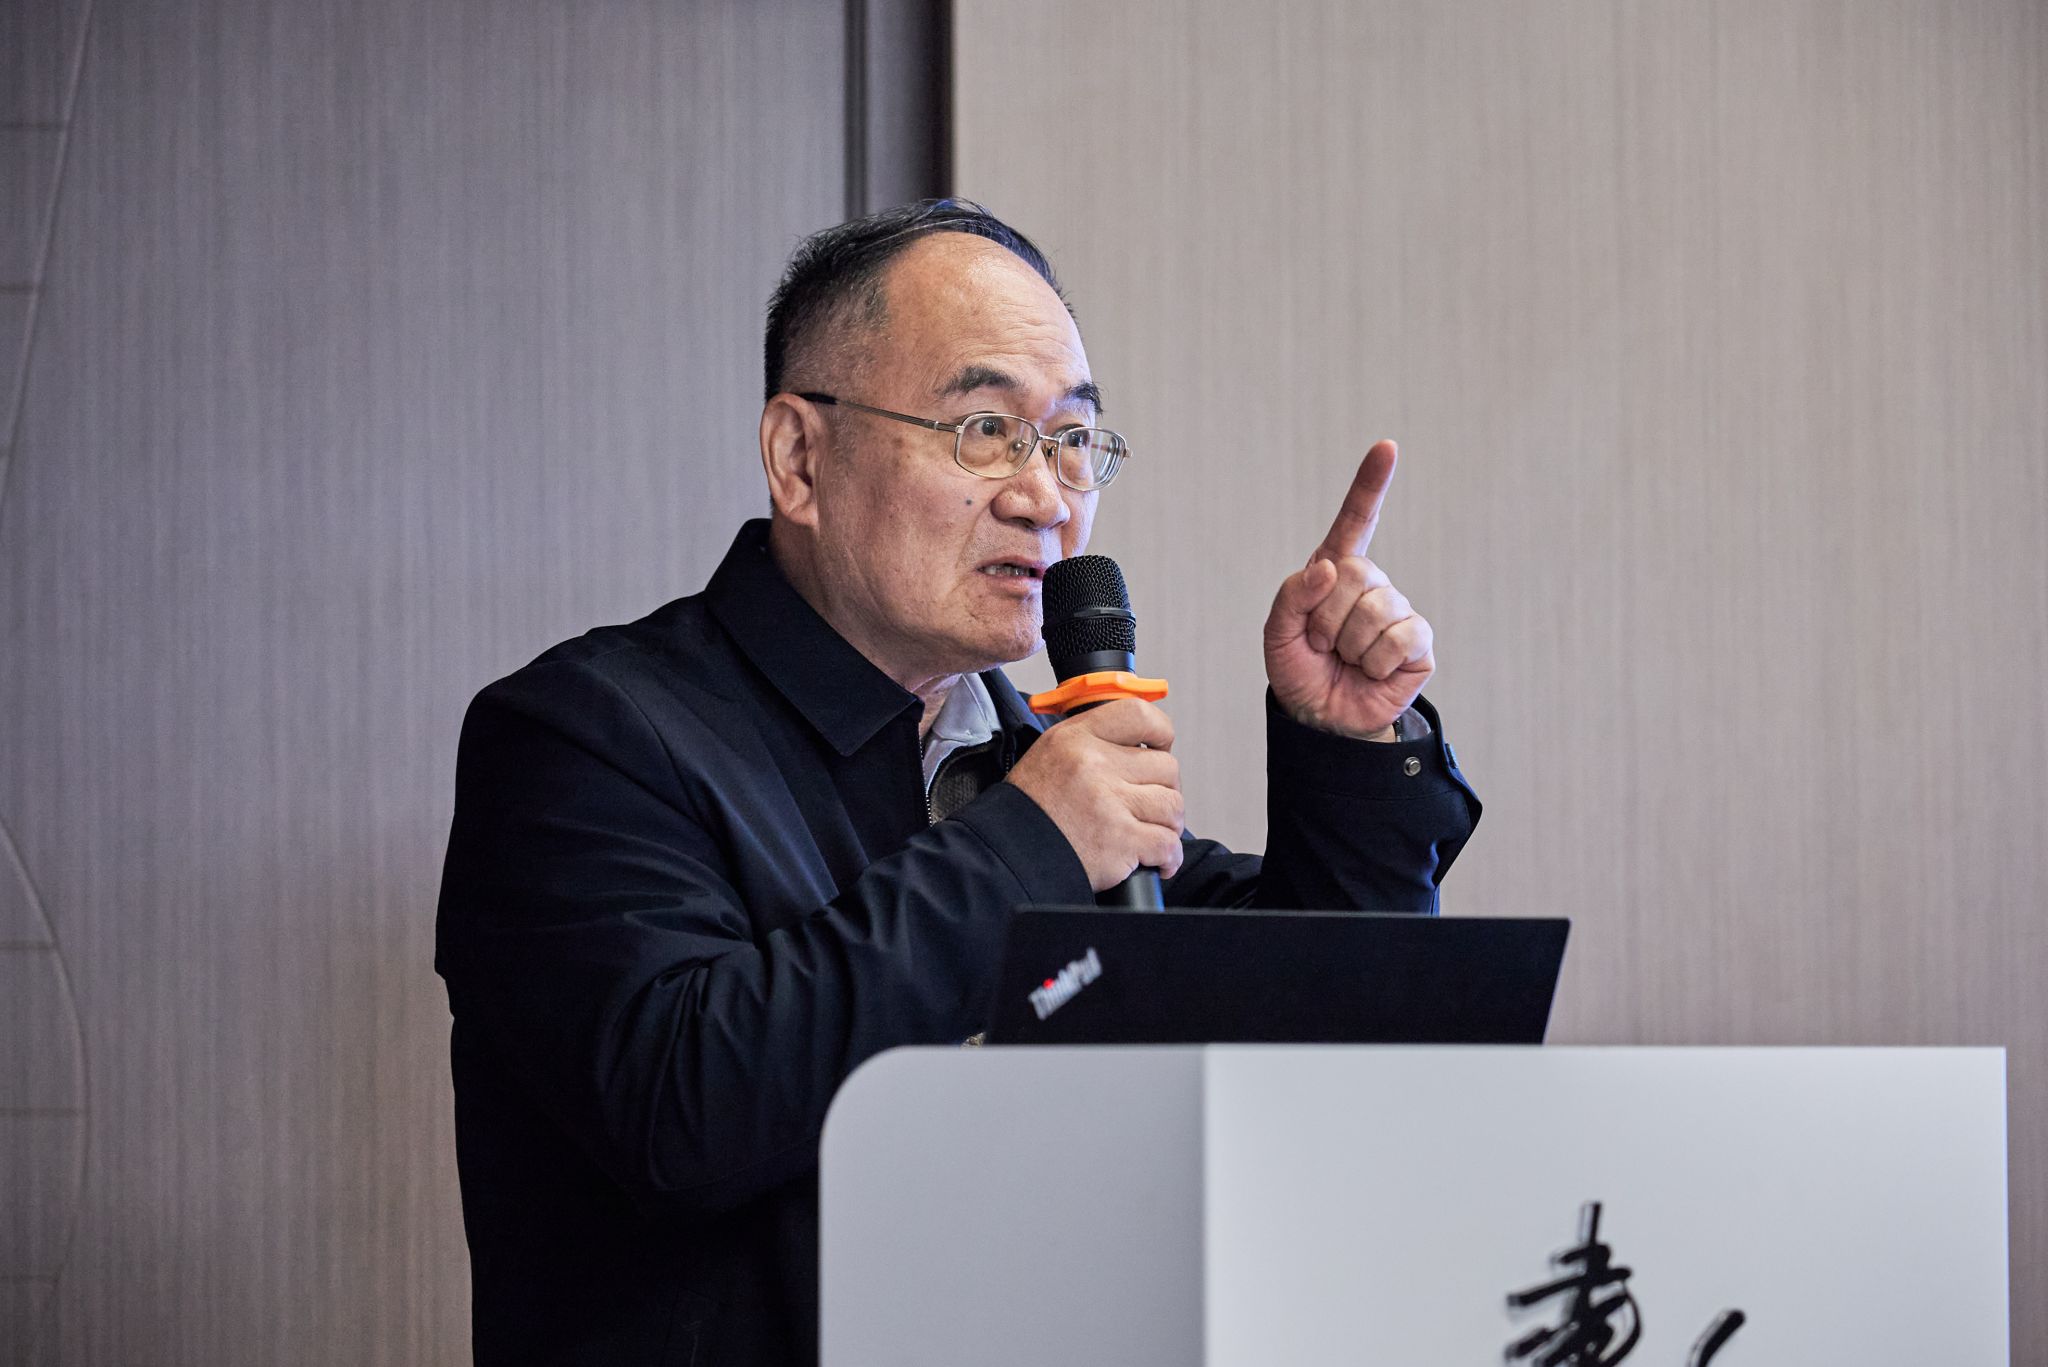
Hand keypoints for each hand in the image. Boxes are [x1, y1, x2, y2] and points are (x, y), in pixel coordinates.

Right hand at [1005, 698, 1184, 889]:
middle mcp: (1094, 765)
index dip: (1161, 733)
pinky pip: (1168, 843)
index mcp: (1077, 737)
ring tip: (1150, 833)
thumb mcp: (1051, 752)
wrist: (1007, 853)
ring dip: (1168, 824)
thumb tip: (1143, 746)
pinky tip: (1157, 861)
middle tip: (1147, 805)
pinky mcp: (1120, 841)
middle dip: (1164, 789)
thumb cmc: (1032, 809)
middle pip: (1166, 767)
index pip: (1140, 715)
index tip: (1161, 749)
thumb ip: (1094, 740)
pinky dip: (1169, 857)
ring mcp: (1109, 803)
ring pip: (1172, 805)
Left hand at [1262, 439, 1434, 737]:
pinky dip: (1376, 660)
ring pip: (1375, 608)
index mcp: (1335, 571)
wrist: (1321, 719)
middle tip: (1321, 643)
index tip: (1387, 448)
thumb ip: (1292, 596)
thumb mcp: (1276, 634)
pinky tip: (1371, 670)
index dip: (1371, 484)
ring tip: (1344, 658)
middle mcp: (1371, 584)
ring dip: (1349, 644)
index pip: (1356, 520)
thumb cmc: (1299, 671)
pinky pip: (1400, 637)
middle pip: (1355, 573)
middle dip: (1327, 617)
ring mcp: (1397, 610)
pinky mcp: (1418, 642)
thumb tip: (1329, 568)